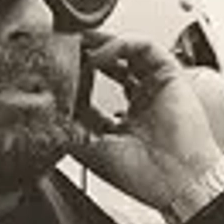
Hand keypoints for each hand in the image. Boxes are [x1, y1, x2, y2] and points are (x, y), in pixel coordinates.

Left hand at [72, 31, 223, 213]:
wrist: (176, 182)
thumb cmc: (144, 176)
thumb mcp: (91, 151)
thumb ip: (69, 129)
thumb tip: (47, 112)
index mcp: (125, 122)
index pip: (96, 92)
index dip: (75, 80)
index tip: (57, 72)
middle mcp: (141, 102)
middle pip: (113, 66)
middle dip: (88, 53)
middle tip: (66, 44)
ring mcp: (156, 88)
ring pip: (129, 51)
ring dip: (102, 43)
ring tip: (79, 41)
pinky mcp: (170, 76)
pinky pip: (145, 48)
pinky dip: (121, 46)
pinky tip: (100, 55)